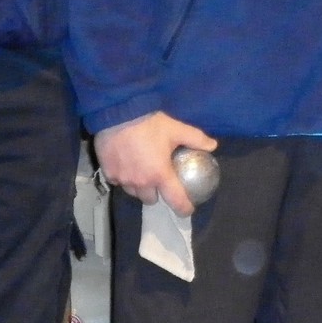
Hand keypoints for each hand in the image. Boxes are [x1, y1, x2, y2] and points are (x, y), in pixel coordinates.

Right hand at [94, 111, 215, 215]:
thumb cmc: (149, 123)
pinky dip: (123, 176)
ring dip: (139, 186)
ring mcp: (123, 180)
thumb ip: (196, 139)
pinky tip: (125, 164)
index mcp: (160, 174)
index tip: (187, 209)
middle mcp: (141, 182)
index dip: (183, 208)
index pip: (175, 201)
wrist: (119, 113)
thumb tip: (213, 145)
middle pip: (151, 199)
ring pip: (133, 192)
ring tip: (141, 171)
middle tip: (158, 178)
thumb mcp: (176, 129)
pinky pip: (118, 182)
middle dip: (156, 192)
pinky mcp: (108, 174)